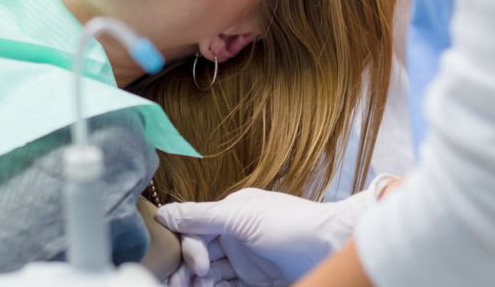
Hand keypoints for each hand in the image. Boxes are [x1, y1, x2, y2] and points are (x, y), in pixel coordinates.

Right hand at [155, 186, 379, 285]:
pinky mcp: (257, 282)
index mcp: (230, 214)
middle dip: (187, 269)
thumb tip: (162, 214)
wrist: (332, 249)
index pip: (195, 231)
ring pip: (210, 274)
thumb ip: (199, 217)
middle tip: (182, 284)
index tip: (195, 266)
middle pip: (199, 254)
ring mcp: (246, 261)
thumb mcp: (239, 216)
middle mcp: (234, 236)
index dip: (188, 248)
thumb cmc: (290, 225)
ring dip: (198, 283)